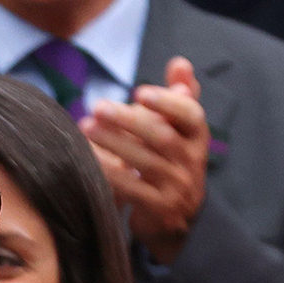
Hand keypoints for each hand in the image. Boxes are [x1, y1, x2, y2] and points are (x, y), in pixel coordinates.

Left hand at [82, 57, 208, 265]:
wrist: (178, 220)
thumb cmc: (173, 164)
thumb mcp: (181, 132)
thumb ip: (180, 97)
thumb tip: (179, 62)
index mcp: (198, 138)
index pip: (191, 115)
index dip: (167, 102)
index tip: (139, 92)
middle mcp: (191, 162)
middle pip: (160, 136)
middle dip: (128, 120)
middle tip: (98, 107)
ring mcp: (176, 187)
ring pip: (143, 161)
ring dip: (112, 143)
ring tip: (85, 127)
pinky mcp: (158, 209)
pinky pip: (130, 188)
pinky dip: (109, 172)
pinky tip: (89, 159)